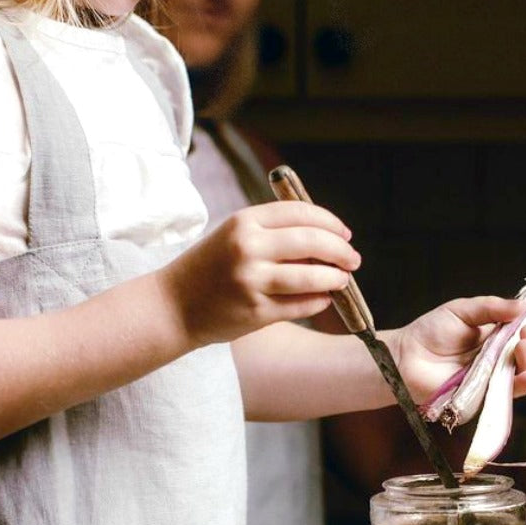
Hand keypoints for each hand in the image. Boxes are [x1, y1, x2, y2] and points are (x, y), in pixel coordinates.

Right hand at [162, 201, 360, 345]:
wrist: (173, 306)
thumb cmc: (210, 268)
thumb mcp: (235, 236)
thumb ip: (274, 232)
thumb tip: (327, 240)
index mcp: (244, 221)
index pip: (301, 212)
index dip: (331, 222)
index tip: (345, 234)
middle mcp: (248, 247)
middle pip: (312, 241)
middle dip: (341, 250)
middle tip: (353, 259)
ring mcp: (252, 281)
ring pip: (312, 276)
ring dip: (335, 278)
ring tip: (342, 279)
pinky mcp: (256, 312)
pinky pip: (301, 305)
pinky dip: (319, 301)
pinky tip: (323, 298)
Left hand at [385, 296, 525, 403]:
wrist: (405, 356)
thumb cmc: (430, 332)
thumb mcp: (462, 310)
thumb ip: (491, 308)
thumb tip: (522, 305)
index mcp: (498, 337)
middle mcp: (501, 358)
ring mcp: (494, 378)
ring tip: (524, 345)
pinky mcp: (485, 396)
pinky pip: (510, 393)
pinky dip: (523, 383)